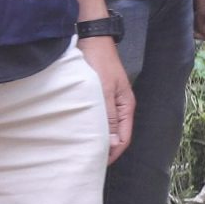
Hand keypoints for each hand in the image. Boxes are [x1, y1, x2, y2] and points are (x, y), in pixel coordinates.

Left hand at [80, 37, 135, 163]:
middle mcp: (120, 106)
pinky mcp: (99, 96)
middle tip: (85, 160)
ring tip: (80, 148)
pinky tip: (78, 130)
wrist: (91, 39)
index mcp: (126, 107)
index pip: (123, 139)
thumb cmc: (99, 63)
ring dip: (96, 137)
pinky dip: (90, 126)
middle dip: (104, 149)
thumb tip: (111, 145)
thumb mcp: (103, 91)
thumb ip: (107, 117)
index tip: (95, 164)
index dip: (111, 154)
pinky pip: (97, 117)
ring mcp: (109, 101)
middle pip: (115, 135)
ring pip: (105, 126)